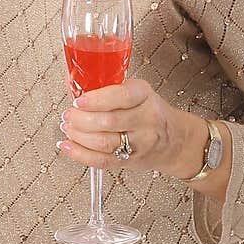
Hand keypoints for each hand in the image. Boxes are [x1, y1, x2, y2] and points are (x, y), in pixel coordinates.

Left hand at [58, 78, 207, 177]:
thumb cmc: (148, 111)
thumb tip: (72, 82)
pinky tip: (68, 146)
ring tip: (68, 127)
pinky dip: (80, 154)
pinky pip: (102, 161)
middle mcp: (146, 119)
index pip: (121, 96)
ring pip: (104, 142)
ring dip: (78, 135)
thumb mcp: (135, 91)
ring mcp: (140, 143)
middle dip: (81, 119)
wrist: (175, 140)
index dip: (96, 99)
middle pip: (108, 121)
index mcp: (144, 95)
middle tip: (68, 114)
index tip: (78, 100)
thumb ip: (106, 87)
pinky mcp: (131, 161)